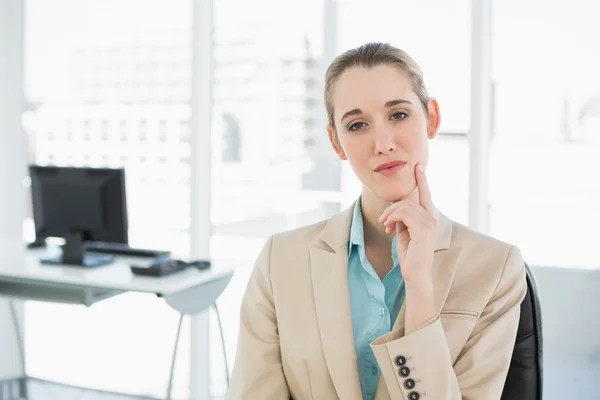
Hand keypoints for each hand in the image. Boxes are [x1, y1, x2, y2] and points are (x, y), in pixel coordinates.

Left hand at [379, 164, 438, 332]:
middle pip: (407, 200)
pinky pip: (403, 214)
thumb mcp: (405, 233)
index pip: (426, 195)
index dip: (422, 180)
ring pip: (404, 206)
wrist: (415, 274)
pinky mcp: (423, 230)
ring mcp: (430, 224)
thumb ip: (404, 219)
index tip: (417, 166)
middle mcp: (432, 219)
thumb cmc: (410, 256)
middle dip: (391, 208)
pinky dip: (392, 219)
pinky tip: (389, 229)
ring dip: (389, 214)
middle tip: (384, 222)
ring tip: (385, 226)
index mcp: (430, 218)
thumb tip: (396, 209)